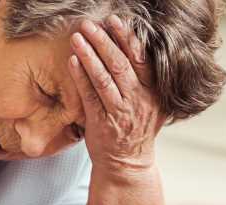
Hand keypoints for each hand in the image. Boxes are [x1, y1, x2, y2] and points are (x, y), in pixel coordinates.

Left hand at [68, 15, 166, 175]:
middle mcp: (139, 99)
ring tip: (78, 36)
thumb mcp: (152, 103)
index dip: (127, 38)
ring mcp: (120, 111)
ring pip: (104, 78)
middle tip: (90, 24)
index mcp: (154, 91)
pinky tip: (72, 61)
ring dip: (90, 55)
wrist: (127, 163)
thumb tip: (140, 47)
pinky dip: (81, 76)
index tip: (115, 20)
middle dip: (104, 41)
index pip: (142, 58)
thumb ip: (148, 79)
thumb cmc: (136, 128)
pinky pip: (90, 95)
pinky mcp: (101, 122)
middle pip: (121, 64)